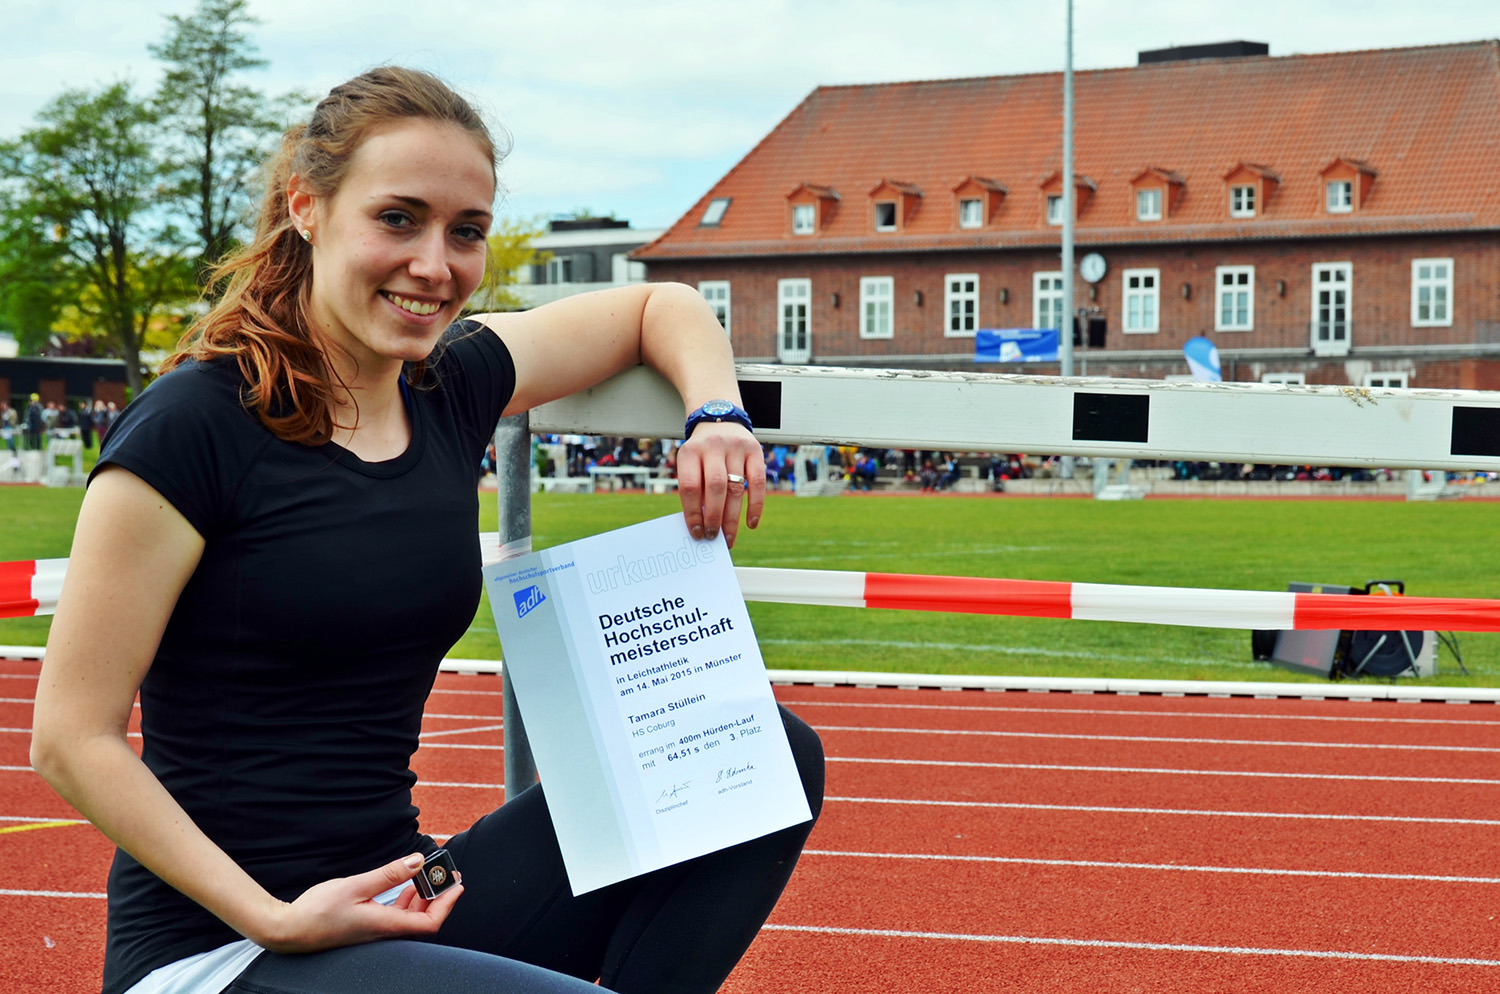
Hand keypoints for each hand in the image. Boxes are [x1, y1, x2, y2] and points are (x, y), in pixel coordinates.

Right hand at [255, 853, 462, 953]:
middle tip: (449, 875)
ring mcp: (374, 932)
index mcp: (384, 926)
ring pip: (409, 918)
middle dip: (440, 898)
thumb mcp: (355, 886)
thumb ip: (389, 874)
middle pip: (423, 920)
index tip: (458, 884)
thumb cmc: (316, 911)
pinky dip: (406, 901)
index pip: (429, 923)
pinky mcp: (364, 928)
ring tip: (431, 876)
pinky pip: (395, 916)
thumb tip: (419, 861)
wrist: (287, 930)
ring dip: (423, 898)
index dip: (447, 905)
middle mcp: (383, 933)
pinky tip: (405, 887)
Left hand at [676, 422, 764, 548]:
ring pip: (736, 488)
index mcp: (690, 451)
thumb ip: (695, 489)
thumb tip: (702, 525)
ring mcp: (736, 447)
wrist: (719, 420)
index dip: (693, 513)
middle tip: (713, 537)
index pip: (690, 486)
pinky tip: (751, 523)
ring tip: (729, 537)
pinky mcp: (755, 450)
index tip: (696, 532)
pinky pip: (758, 483)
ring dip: (732, 518)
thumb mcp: (690, 463)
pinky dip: (756, 506)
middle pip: (715, 487)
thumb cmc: (702, 452)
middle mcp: (713, 446)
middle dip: (714, 517)